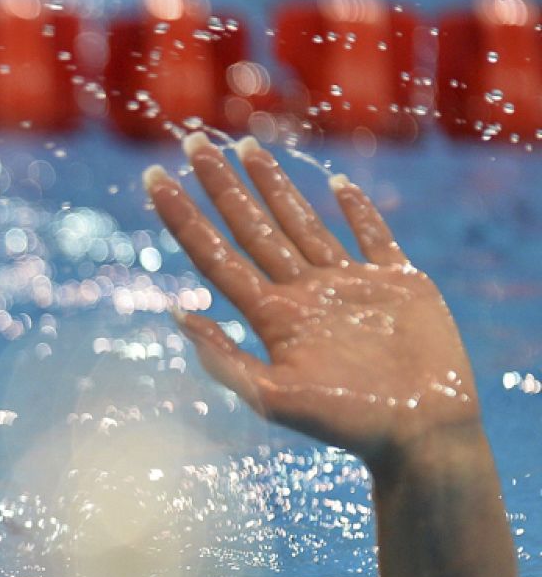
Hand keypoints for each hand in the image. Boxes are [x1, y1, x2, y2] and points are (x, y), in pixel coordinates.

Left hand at [146, 134, 479, 466]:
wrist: (423, 436)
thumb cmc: (347, 425)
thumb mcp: (272, 399)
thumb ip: (225, 359)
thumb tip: (176, 317)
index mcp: (272, 316)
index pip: (214, 254)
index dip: (182, 216)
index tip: (153, 176)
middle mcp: (303, 293)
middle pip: (250, 226)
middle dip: (220, 183)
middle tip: (191, 140)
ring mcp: (349, 285)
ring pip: (302, 222)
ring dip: (274, 185)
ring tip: (247, 145)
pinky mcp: (398, 284)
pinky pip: (373, 236)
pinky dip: (358, 209)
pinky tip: (339, 184)